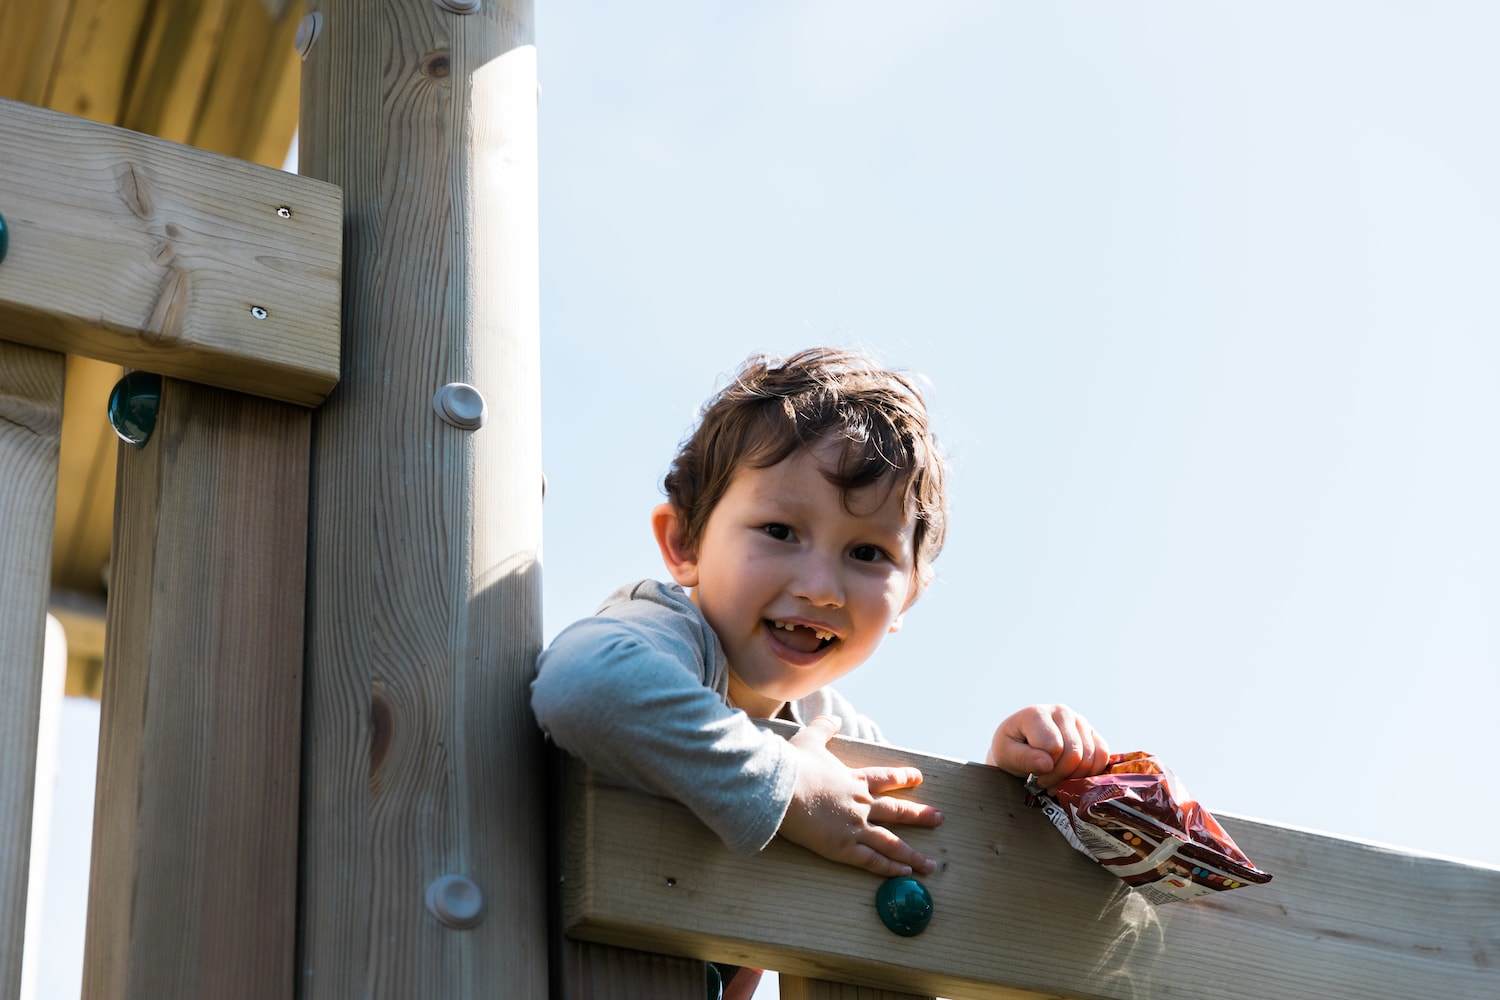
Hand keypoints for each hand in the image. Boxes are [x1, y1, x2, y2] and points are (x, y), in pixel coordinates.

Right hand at [778, 716, 943, 876]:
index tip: (918, 777)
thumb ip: (824, 728)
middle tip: (939, 818)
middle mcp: (861, 804)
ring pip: (891, 843)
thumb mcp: (809, 739)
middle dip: (920, 815)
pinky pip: (872, 860)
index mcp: (854, 780)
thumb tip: (834, 719)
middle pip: (897, 811)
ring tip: (930, 864)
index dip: (903, 777)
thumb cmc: (794, 764)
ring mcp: (855, 827)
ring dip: (912, 855)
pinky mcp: (843, 848)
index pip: (885, 778)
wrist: (782, 787)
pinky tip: (904, 874)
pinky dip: (889, 868)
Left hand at [987, 704, 1109, 788]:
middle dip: (1060, 776)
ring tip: (1057, 780)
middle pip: (1074, 753)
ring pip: (1090, 757)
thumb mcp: (1006, 754)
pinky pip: (1103, 756)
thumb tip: (1047, 764)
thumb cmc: (1011, 749)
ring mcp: (1079, 721)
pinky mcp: (1092, 733)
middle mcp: (1061, 712)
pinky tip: (1072, 777)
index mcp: (1037, 713)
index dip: (1045, 768)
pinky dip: (1090, 772)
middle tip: (1046, 783)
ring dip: (1074, 777)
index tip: (1034, 776)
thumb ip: (1023, 758)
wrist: (1020, 744)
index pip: (1053, 746)